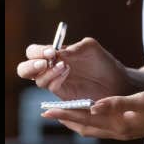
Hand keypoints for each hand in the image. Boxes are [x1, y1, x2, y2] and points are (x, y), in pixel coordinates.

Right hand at [16, 37, 133, 100]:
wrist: (118, 82)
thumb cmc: (103, 62)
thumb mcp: (90, 48)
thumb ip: (73, 48)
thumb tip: (56, 53)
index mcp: (54, 55)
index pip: (34, 52)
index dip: (37, 51)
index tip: (51, 51)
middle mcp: (51, 69)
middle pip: (26, 69)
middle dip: (30, 66)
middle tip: (44, 62)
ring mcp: (56, 83)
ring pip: (38, 80)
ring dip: (47, 72)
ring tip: (65, 66)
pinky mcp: (64, 96)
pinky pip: (52, 88)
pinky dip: (56, 80)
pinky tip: (67, 72)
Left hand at [41, 91, 143, 140]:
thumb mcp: (142, 100)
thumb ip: (117, 103)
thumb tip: (93, 106)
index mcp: (119, 124)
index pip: (86, 119)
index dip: (66, 114)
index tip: (48, 110)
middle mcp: (118, 131)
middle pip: (84, 127)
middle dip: (65, 120)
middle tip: (47, 112)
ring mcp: (123, 131)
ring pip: (92, 128)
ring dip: (76, 121)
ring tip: (62, 112)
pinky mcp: (127, 128)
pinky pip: (101, 127)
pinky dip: (89, 120)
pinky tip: (88, 111)